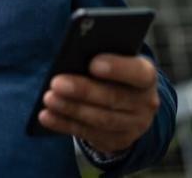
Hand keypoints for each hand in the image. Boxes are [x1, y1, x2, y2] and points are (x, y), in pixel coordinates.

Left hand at [37, 54, 159, 154]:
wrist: (127, 104)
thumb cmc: (112, 72)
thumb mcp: (113, 59)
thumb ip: (98, 54)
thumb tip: (72, 52)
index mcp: (146, 75)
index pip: (138, 72)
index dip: (117, 68)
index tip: (92, 64)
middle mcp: (145, 102)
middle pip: (114, 98)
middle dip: (83, 90)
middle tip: (56, 83)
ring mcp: (134, 125)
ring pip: (101, 119)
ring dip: (71, 109)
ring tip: (48, 99)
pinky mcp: (117, 141)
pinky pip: (88, 133)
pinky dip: (64, 124)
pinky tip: (46, 116)